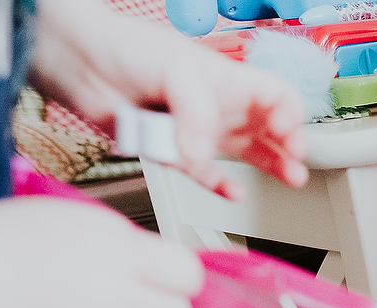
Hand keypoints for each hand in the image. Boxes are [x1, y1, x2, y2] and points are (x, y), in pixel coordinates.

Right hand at [0, 197, 201, 307]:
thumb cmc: (5, 240)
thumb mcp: (76, 220)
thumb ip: (126, 243)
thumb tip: (161, 264)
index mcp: (120, 253)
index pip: (189, 275)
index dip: (180, 275)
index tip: (168, 275)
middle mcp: (119, 298)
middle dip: (161, 303)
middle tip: (133, 294)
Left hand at [30, 0, 308, 198]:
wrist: (79, 61)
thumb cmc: (127, 47)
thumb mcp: (175, 69)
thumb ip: (196, 113)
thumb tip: (203, 154)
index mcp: (228, 79)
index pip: (276, 96)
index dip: (290, 113)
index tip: (289, 132)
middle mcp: (218, 106)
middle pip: (269, 128)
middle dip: (288, 146)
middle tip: (297, 162)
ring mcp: (197, 131)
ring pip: (245, 154)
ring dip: (268, 168)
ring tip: (289, 180)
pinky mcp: (173, 151)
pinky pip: (205, 174)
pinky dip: (220, 184)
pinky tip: (233, 192)